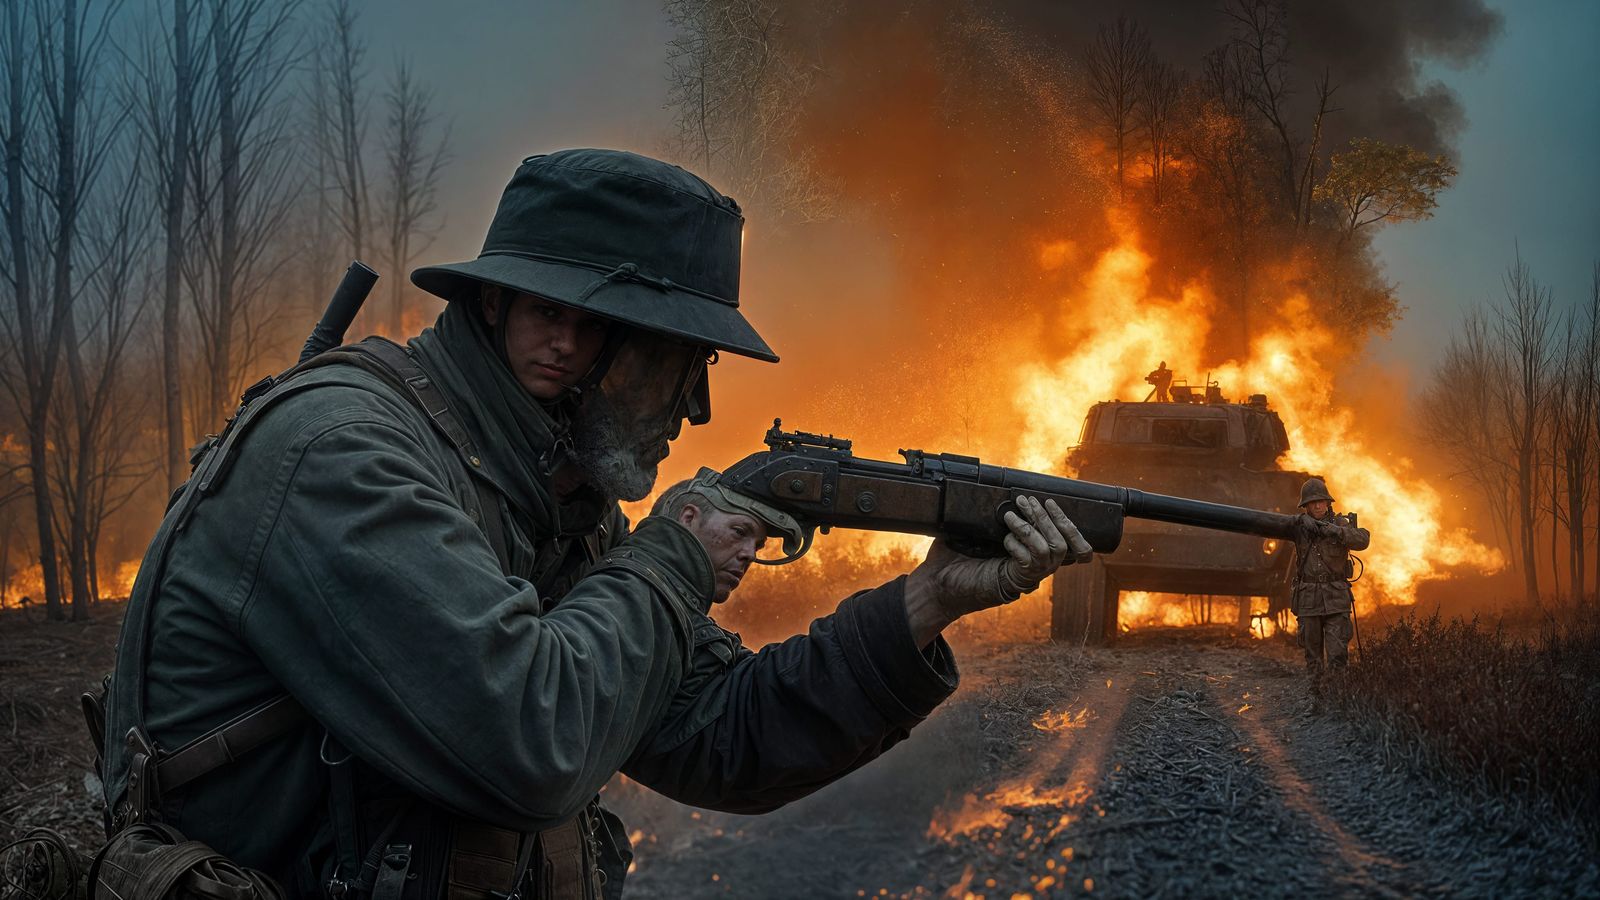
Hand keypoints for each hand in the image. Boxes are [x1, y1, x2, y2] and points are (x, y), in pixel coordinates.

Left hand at [903, 497, 1091, 645]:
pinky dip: (1019, 545)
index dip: (1063, 520)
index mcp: (1028, 553)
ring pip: (1051, 549)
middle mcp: (1033, 566)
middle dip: (1047, 518)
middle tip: (1026, 500)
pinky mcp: (1016, 582)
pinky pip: (1031, 560)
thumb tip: (997, 494)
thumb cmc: (953, 559)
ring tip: (1010, 516)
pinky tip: (1005, 540)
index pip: (1063, 540)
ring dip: (1032, 527)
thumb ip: (992, 518)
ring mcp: (1027, 576)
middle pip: (1062, 543)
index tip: (1049, 500)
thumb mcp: (976, 532)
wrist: (936, 585)